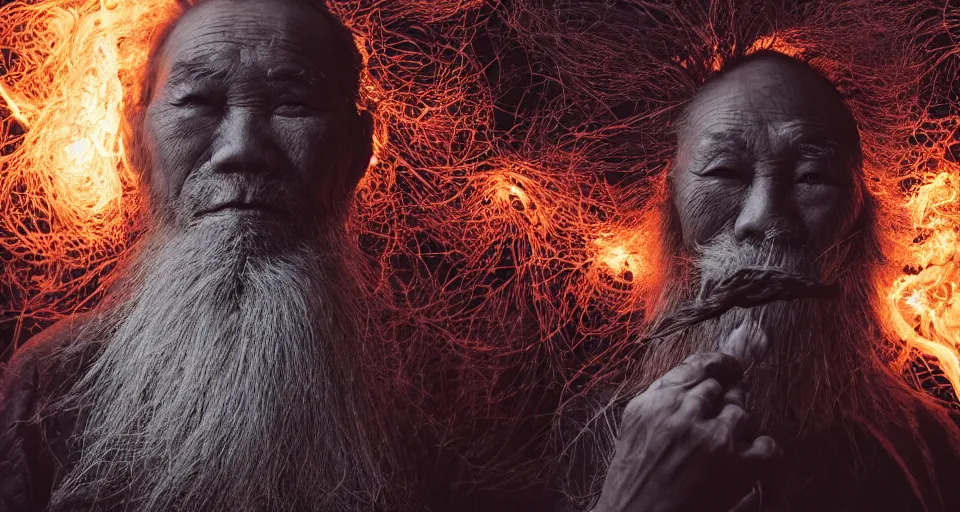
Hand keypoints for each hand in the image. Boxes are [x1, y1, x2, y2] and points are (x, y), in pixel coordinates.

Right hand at [593, 327, 776, 511]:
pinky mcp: (739, 466)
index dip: (720, 364)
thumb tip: (696, 377)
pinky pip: (767, 444)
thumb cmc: (632, 477)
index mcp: (658, 402)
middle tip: (719, 417)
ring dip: (737, 426)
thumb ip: (662, 396)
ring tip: (725, 444)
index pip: (699, 365)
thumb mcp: (634, 424)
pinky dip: (761, 450)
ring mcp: (716, 439)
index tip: (729, 368)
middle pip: (722, 388)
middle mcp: (686, 414)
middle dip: (724, 400)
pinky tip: (747, 459)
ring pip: (743, 412)